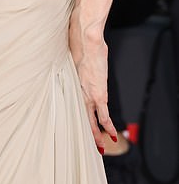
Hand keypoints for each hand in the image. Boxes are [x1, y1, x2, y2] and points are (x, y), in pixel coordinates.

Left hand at [69, 8, 116, 150]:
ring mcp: (88, 92)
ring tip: (99, 147)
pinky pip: (103, 113)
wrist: (85, 36)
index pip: (71, 102)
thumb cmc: (78, 39)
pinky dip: (107, 125)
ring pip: (91, 118)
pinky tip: (111, 135)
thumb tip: (75, 53)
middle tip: (87, 143)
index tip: (74, 121)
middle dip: (85, 130)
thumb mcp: (73, 52)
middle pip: (80, 115)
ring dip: (96, 133)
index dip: (74, 113)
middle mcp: (78, 89)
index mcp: (71, 81)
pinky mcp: (98, 92)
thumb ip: (75, 58)